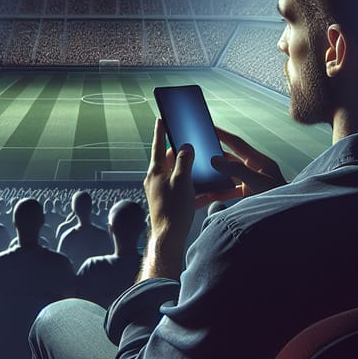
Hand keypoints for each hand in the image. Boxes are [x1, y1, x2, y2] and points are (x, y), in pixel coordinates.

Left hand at [138, 118, 195, 280]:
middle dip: (181, 153)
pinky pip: (180, 190)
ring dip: (188, 172)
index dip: (161, 131)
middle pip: (169, 160)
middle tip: (190, 146)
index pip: (159, 146)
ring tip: (200, 170)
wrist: (169, 239)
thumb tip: (185, 147)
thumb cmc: (174, 211)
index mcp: (156, 172)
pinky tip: (202, 191)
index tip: (161, 119)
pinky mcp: (166, 203)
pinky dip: (190, 188)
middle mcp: (154, 180)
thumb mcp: (183, 181)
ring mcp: (159, 192)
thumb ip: (185, 161)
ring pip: (176, 176)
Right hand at [195, 127, 286, 206]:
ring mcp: (251, 181)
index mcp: (258, 161)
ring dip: (214, 175)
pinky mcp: (249, 193)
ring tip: (199, 174)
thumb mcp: (258, 183)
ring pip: (227, 175)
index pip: (237, 143)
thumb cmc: (280, 197)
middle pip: (229, 157)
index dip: (222, 134)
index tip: (208, 127)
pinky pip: (229, 190)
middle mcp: (254, 168)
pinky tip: (207, 195)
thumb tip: (215, 160)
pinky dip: (218, 192)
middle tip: (198, 148)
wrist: (289, 217)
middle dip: (214, 153)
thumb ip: (237, 170)